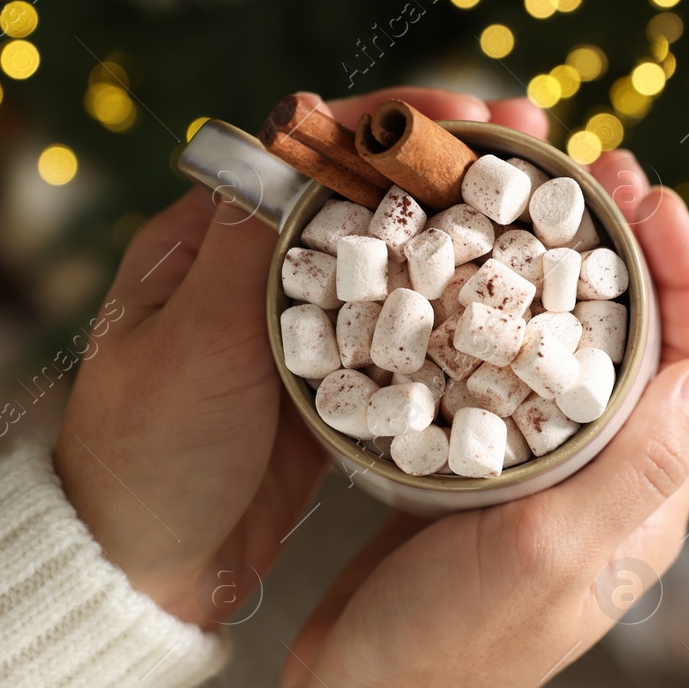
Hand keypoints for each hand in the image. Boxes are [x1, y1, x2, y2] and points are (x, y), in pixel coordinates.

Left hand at [54, 87, 554, 628]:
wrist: (143, 572)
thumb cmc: (147, 451)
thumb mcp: (192, 342)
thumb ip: (245, 246)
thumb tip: (291, 142)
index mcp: (210, 240)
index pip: (310, 152)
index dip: (391, 125)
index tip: (468, 115)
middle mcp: (260, 274)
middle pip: (367, 196)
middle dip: (449, 166)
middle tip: (535, 143)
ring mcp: (303, 331)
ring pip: (395, 261)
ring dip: (464, 230)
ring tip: (544, 205)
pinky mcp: (334, 388)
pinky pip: (403, 335)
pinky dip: (455, 309)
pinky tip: (512, 298)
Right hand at [266, 150, 688, 687]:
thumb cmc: (450, 645)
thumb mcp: (546, 555)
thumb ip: (632, 470)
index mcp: (643, 501)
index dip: (686, 268)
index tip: (647, 193)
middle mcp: (605, 483)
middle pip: (639, 342)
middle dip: (626, 248)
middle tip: (589, 167)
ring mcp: (543, 478)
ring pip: (573, 349)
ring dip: (563, 269)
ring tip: (531, 198)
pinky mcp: (482, 477)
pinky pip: (507, 375)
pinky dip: (499, 313)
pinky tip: (465, 270)